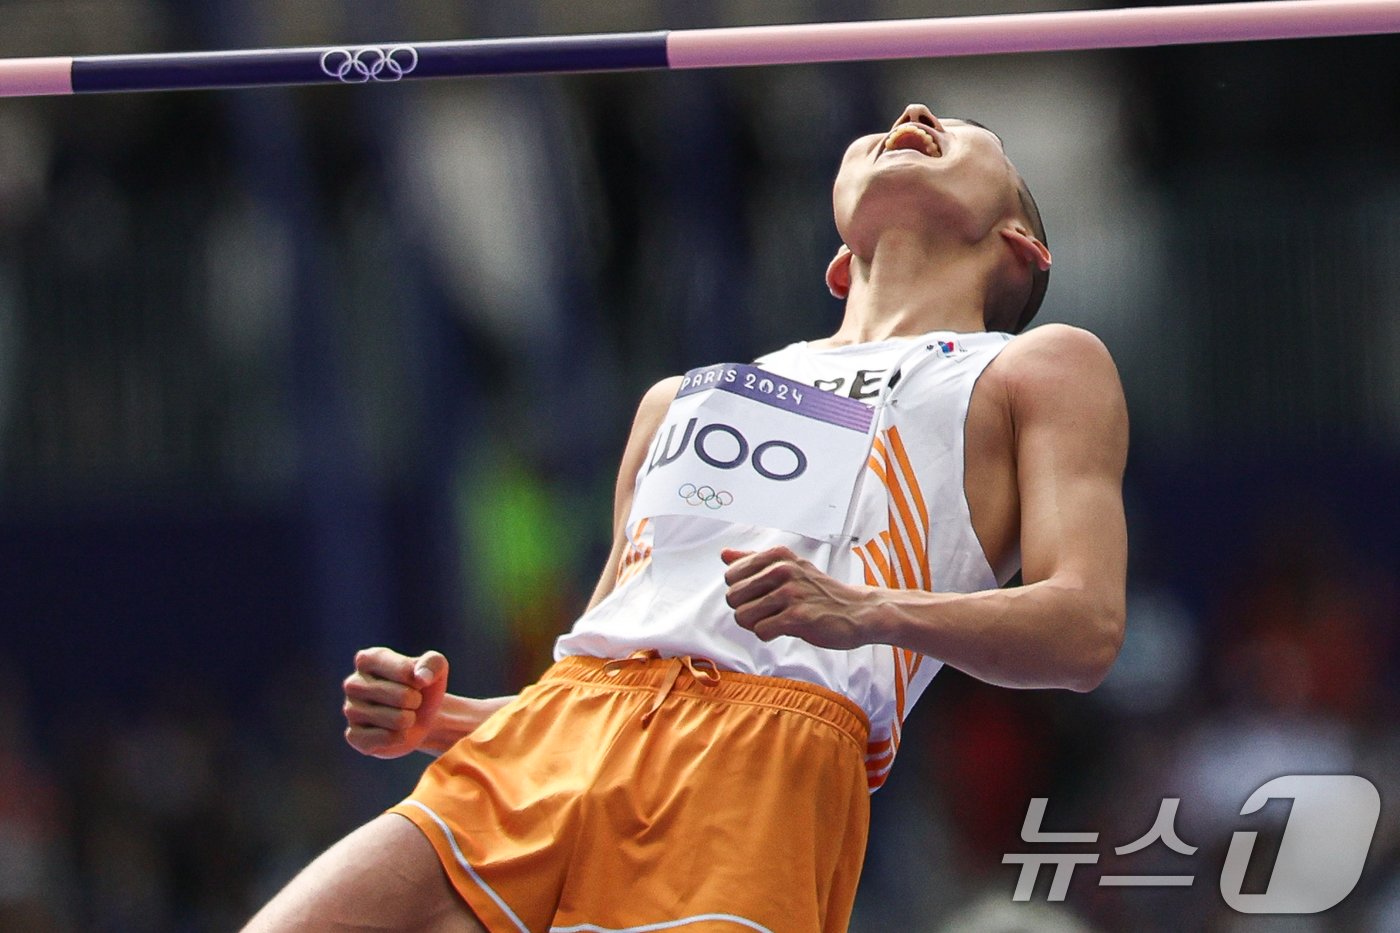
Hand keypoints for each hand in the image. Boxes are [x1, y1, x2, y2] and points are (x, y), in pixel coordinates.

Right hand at [342, 647, 449, 758]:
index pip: (405, 671)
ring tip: (401, 715)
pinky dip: (400, 737)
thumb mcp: (436, 667)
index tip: (414, 681)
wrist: (418, 718)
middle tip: (409, 701)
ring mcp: (350, 710)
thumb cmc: (423, 687)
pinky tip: (392, 731)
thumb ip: (433, 663)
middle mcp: (353, 683)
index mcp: (368, 659)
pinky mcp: (353, 736)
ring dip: (408, 720)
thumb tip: (421, 678)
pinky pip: (388, 739)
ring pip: (398, 720)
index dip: (420, 680)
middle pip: (402, 697)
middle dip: (415, 702)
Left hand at [721, 547, 877, 649]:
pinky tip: (786, 628)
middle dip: (746, 609)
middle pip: (732, 596)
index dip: (741, 591)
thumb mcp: (789, 567)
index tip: (761, 595)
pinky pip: (761, 631)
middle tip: (769, 611)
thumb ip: (754, 561)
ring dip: (757, 624)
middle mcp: (783, 570)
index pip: (730, 574)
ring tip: (777, 620)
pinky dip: (769, 634)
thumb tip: (724, 554)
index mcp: (778, 556)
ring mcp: (791, 593)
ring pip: (743, 616)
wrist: (856, 611)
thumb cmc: (819, 592)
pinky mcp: (798, 617)